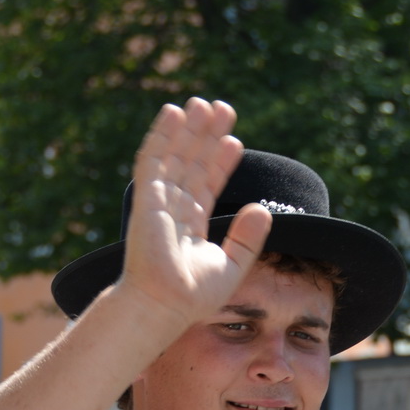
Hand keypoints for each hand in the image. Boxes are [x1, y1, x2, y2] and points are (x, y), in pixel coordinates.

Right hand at [117, 98, 271, 325]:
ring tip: (204, 104)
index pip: (208, 183)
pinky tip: (174, 113)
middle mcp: (174, 208)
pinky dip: (162, 135)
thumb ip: (248, 238)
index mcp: (191, 223)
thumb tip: (262, 209)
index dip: (220, 161)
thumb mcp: (232, 264)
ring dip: (188, 129)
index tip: (234, 141)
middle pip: (192, 163)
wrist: (166, 305)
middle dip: (206, 136)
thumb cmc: (194, 295)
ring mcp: (159, 201)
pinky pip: (153, 160)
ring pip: (175, 156)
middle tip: (222, 108)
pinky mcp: (147, 198)